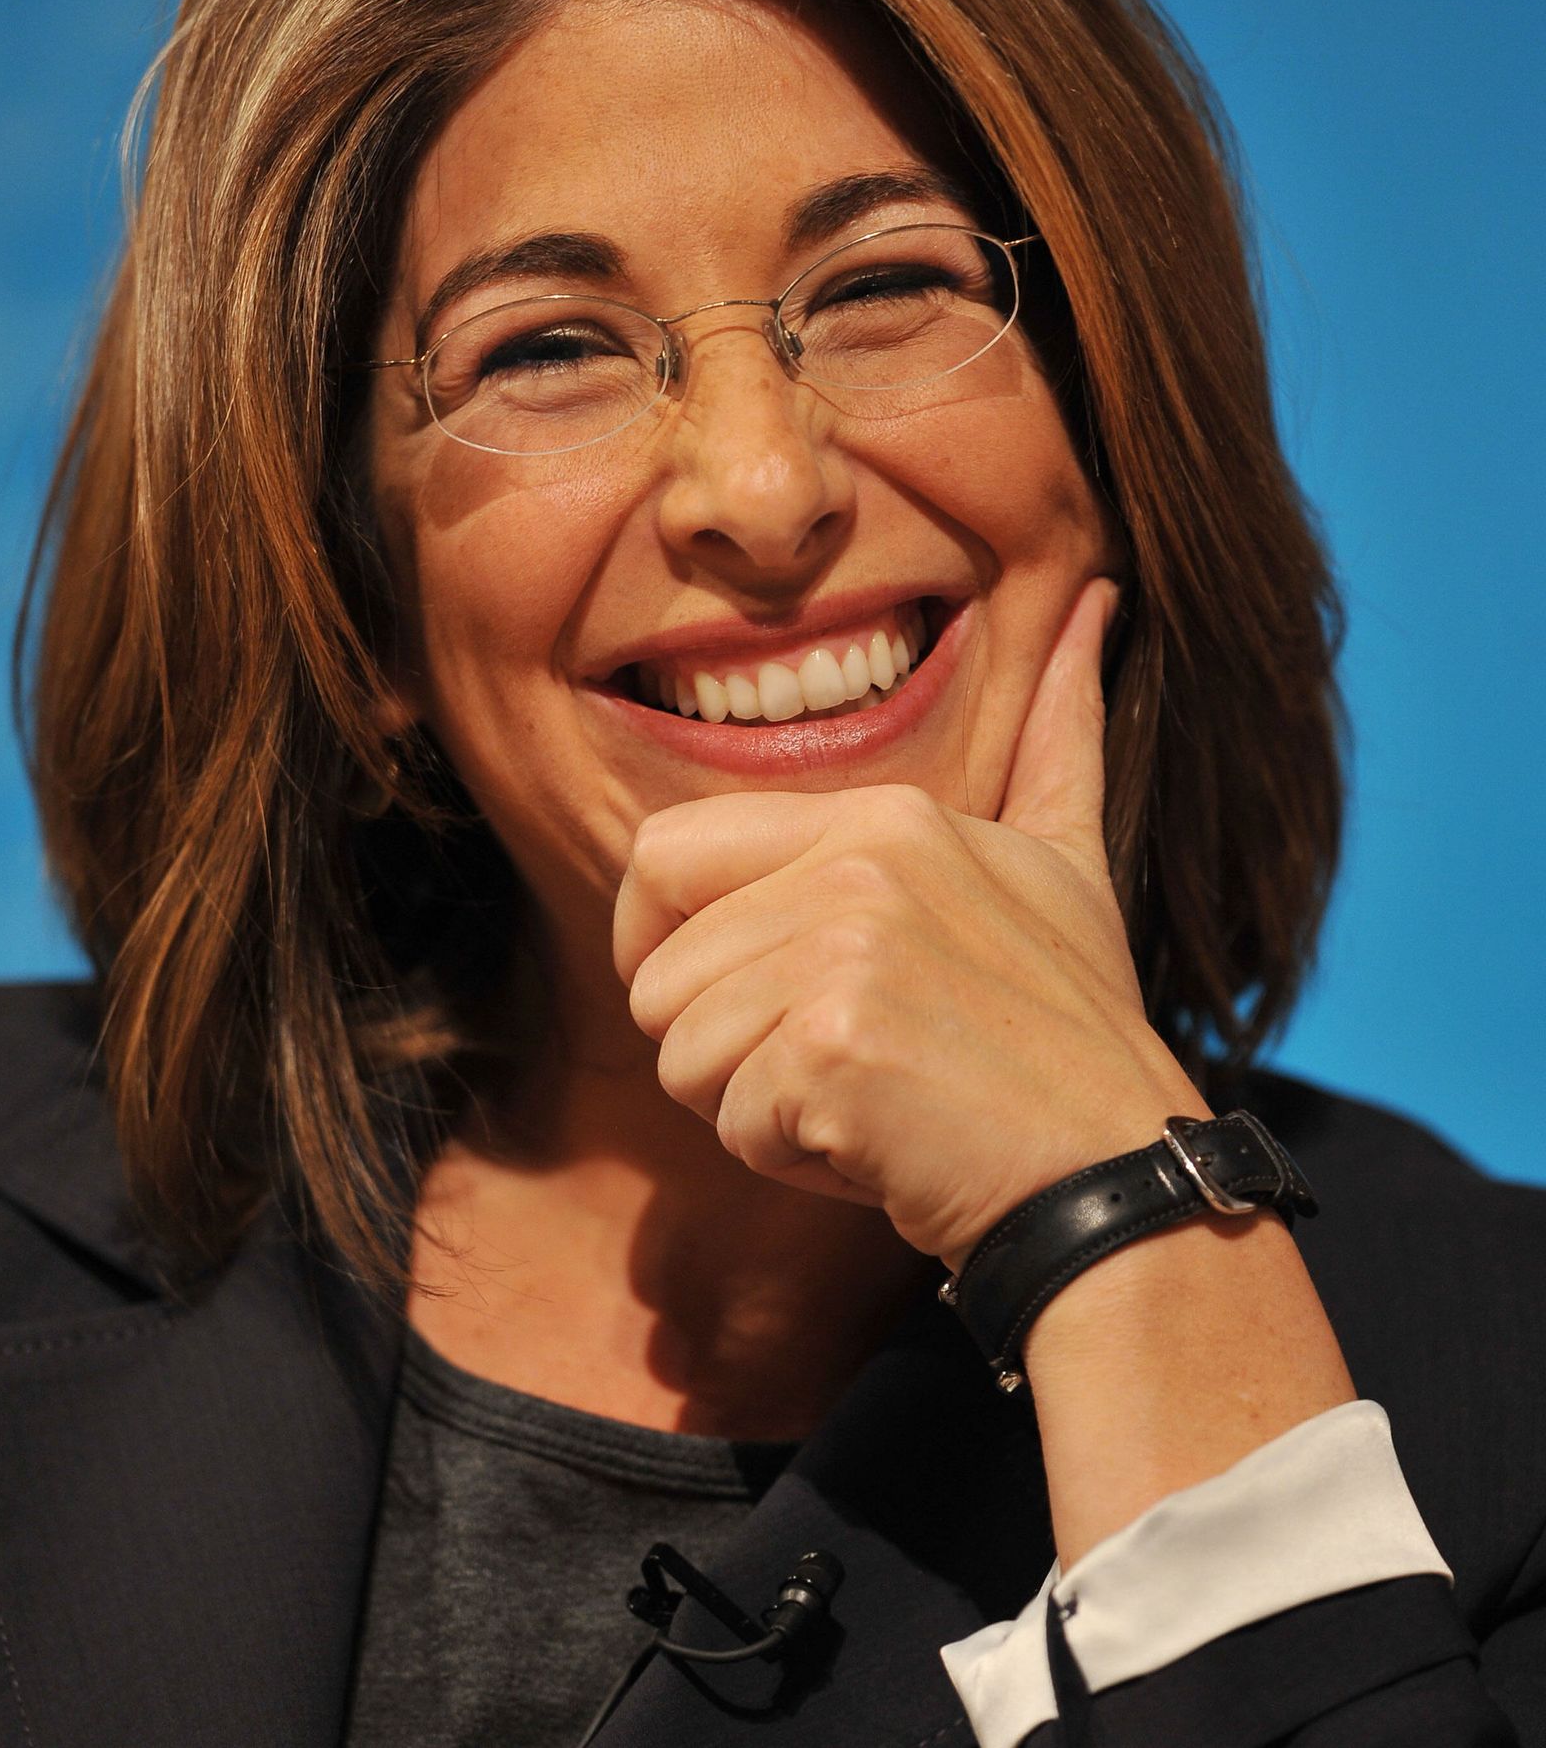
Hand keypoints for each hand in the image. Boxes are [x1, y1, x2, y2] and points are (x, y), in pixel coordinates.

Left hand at [613, 578, 1209, 1267]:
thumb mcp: (1064, 864)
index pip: (662, 854)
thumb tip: (1094, 598)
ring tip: (866, 1100)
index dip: (668, 942)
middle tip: (825, 1063)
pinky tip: (880, 1143)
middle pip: (654, 969)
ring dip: (753, 1107)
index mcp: (883, 816)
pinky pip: (730, 1119)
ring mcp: (845, 949)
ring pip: (679, 1051)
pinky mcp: (834, 1045)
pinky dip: (791, 1157)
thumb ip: (1057, 740)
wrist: (1117, 1174)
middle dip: (714, 1042)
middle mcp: (857, 863)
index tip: (744, 997)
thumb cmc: (1071, 1034)